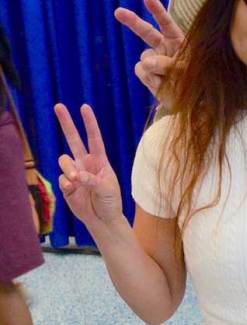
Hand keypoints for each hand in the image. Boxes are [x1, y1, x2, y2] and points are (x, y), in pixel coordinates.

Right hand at [54, 102, 123, 228]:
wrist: (103, 219)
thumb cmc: (110, 202)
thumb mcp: (107, 189)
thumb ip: (93, 180)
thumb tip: (77, 175)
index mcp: (100, 161)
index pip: (94, 138)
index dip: (89, 123)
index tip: (84, 107)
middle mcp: (85, 163)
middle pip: (73, 139)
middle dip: (66, 123)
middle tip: (58, 106)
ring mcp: (74, 173)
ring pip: (64, 160)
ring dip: (68, 168)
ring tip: (76, 180)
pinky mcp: (66, 185)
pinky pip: (61, 178)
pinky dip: (65, 182)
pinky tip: (72, 189)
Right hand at [114, 0, 184, 96]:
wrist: (191, 103)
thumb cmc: (195, 83)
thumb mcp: (187, 72)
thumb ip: (168, 65)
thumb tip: (145, 62)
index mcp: (178, 41)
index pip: (166, 23)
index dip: (157, 10)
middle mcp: (164, 47)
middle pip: (145, 31)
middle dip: (132, 21)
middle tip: (118, 12)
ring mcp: (153, 59)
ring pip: (145, 59)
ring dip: (156, 71)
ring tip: (171, 81)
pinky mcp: (146, 72)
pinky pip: (141, 71)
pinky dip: (151, 80)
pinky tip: (162, 85)